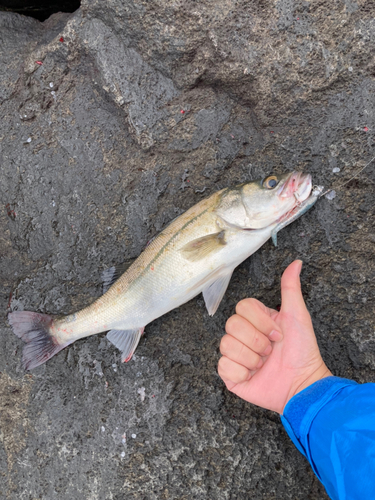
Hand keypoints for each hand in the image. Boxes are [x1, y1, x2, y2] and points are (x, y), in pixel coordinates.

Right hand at [218, 260, 331, 413]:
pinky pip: (223, 366)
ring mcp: (235, 355)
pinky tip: (253, 376)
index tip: (278, 333)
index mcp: (256, 320)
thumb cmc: (302, 352)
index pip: (242, 307)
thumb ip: (291, 288)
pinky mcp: (230, 375)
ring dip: (251, 358)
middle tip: (271, 351)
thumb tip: (296, 263)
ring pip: (226, 345)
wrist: (302, 386)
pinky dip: (241, 372)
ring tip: (264, 365)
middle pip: (232, 325)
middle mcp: (243, 335)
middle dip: (257, 341)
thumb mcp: (297, 316)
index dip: (260, 322)